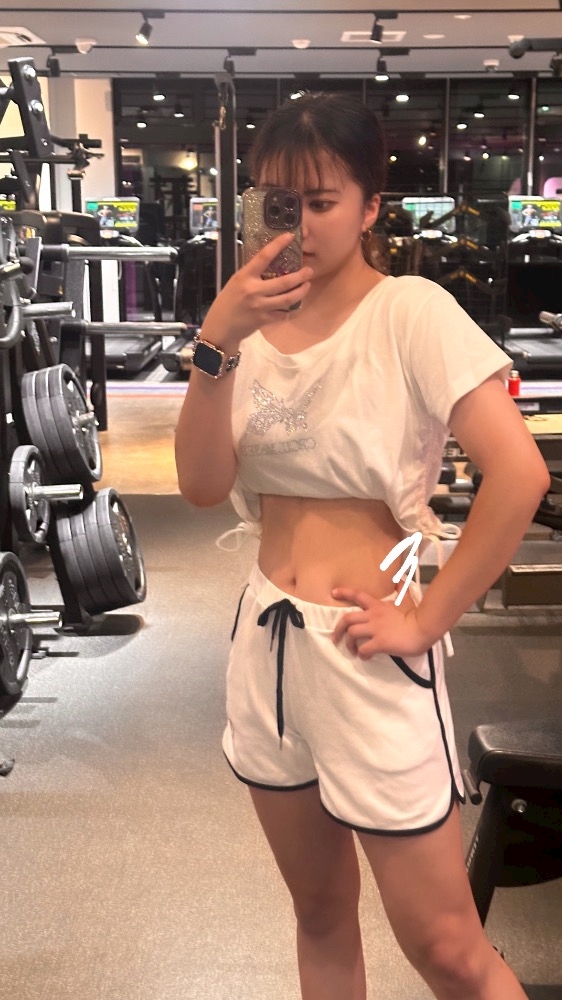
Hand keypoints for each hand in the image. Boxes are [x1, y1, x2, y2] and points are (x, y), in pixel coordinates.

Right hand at [200, 233, 312, 349]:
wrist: (220, 327)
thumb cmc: (227, 302)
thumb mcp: (236, 282)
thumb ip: (251, 274)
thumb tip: (268, 262)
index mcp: (244, 277)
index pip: (263, 257)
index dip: (278, 245)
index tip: (290, 236)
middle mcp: (254, 291)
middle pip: (284, 282)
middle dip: (300, 276)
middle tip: (309, 271)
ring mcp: (260, 306)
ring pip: (287, 299)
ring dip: (301, 292)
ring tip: (307, 285)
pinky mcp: (264, 320)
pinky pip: (282, 314)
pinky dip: (289, 310)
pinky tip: (292, 306)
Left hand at [331, 587, 432, 658]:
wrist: (424, 628)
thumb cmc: (416, 616)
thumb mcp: (407, 599)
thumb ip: (402, 590)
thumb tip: (401, 578)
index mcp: (378, 606)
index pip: (358, 595)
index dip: (344, 593)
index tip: (333, 593)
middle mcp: (373, 616)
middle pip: (347, 619)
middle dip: (338, 629)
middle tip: (336, 638)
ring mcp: (376, 629)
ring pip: (352, 634)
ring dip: (349, 644)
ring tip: (353, 650)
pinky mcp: (381, 643)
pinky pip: (364, 649)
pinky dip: (362, 654)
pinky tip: (366, 657)